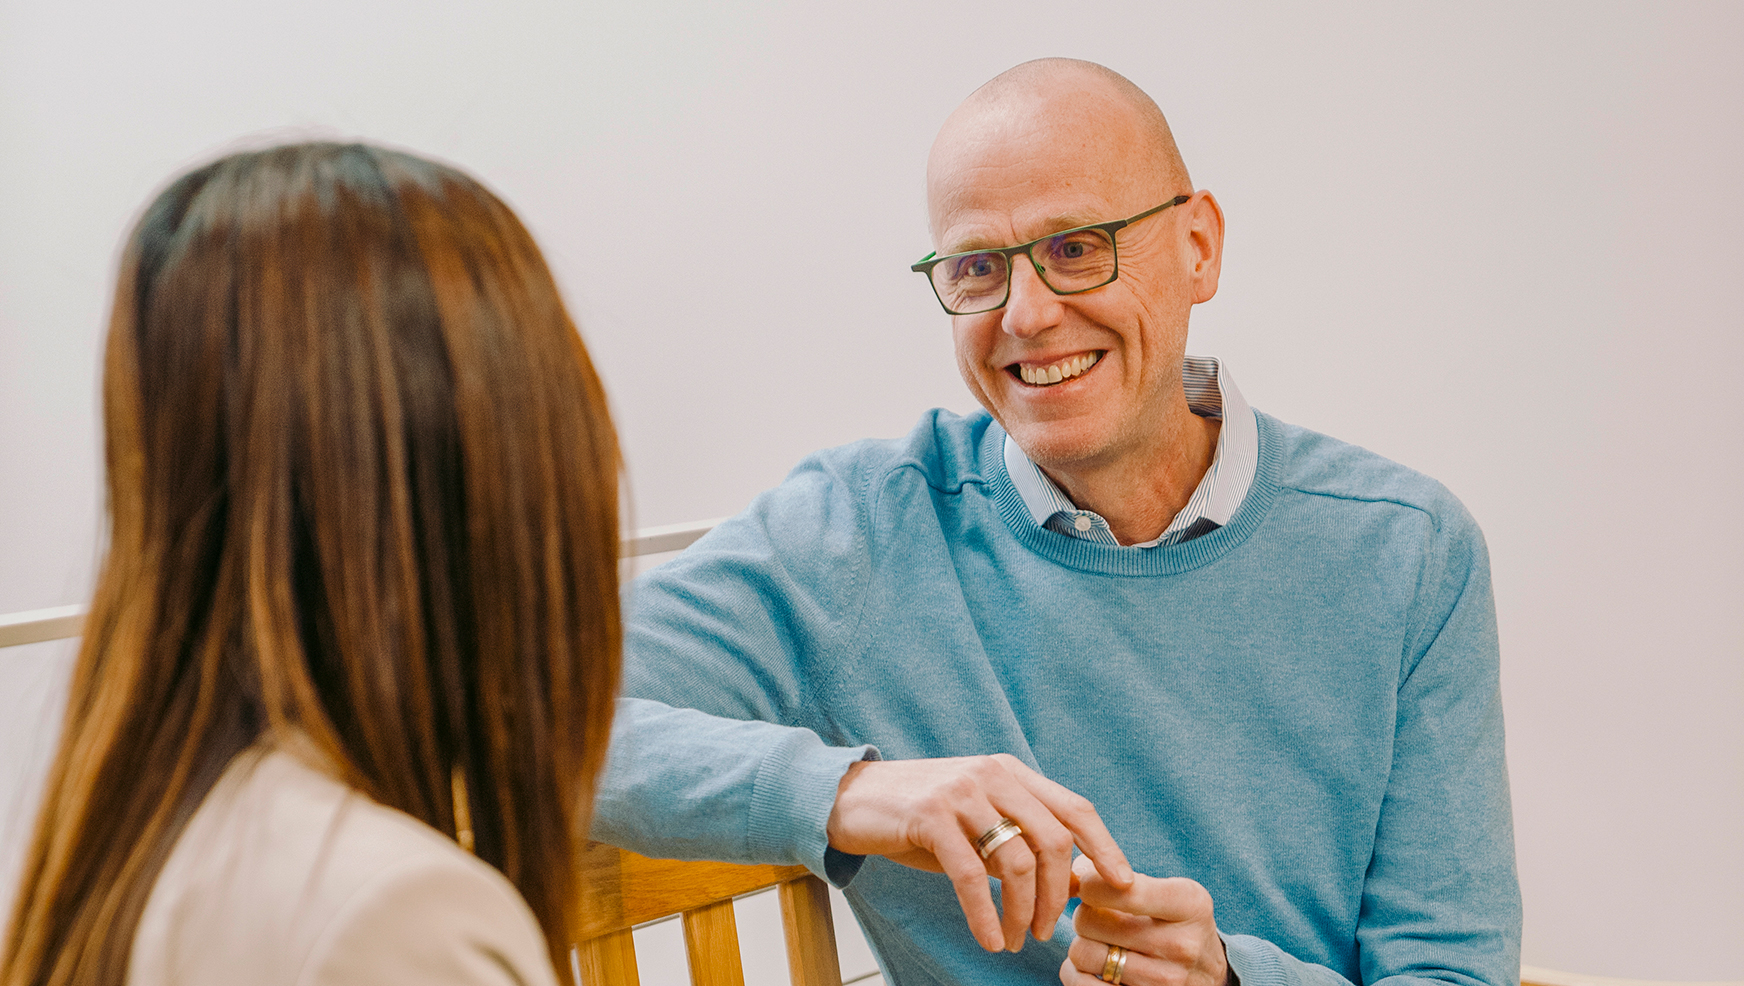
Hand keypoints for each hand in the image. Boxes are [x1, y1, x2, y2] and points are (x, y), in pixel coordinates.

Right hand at [826, 755, 1132, 952]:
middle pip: (1053, 840)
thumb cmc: (923, 819)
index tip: (1123, 886)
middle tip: (1048, 930)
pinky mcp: (930, 817)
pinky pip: (971, 877)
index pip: (1077, 808)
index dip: (1105, 848)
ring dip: (1023, 911)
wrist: (852, 799)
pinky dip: (984, 915)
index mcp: (1013, 773)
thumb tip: (1074, 882)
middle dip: (1058, 895)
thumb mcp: (979, 821)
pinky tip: (988, 938)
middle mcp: (993, 775)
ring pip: (1016, 861)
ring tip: (1015, 938)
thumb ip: (1022, 841)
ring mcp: (962, 793)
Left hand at [1061, 855, 1228, 985]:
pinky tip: (1091, 968)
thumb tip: (1075, 870)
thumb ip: (1123, 876)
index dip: (1091, 885)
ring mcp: (1164, 981)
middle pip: (1089, 921)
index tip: (1090, 888)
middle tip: (1096, 919)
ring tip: (1097, 943)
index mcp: (1189, 904)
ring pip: (1082, 954)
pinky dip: (1075, 974)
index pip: (1122, 889)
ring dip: (1080, 946)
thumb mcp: (1169, 892)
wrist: (1209, 974)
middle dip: (1083, 915)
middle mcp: (1180, 945)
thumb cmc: (1177, 923)